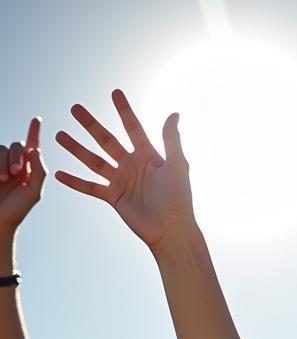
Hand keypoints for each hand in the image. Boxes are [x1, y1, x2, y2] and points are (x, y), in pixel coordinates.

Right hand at [0, 118, 45, 233]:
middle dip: (16, 156)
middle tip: (16, 173)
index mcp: (29, 170)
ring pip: (0, 148)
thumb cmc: (16, 210)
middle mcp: (14, 164)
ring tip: (2, 179)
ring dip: (2, 162)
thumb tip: (36, 150)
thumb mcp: (33, 193)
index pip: (32, 146)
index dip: (34, 131)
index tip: (37, 118)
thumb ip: (38, 172)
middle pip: (16, 145)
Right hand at [54, 90, 193, 249]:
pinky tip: (58, 173)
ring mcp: (121, 181)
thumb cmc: (179, 198)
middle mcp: (132, 165)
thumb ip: (172, 139)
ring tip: (58, 135)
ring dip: (76, 148)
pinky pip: (90, 187)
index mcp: (148, 156)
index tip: (115, 92)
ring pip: (93, 160)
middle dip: (90, 124)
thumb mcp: (178, 165)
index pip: (133, 128)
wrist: (171, 229)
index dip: (124, 111)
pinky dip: (75, 181)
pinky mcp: (113, 198)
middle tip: (74, 108)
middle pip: (106, 140)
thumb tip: (174, 113)